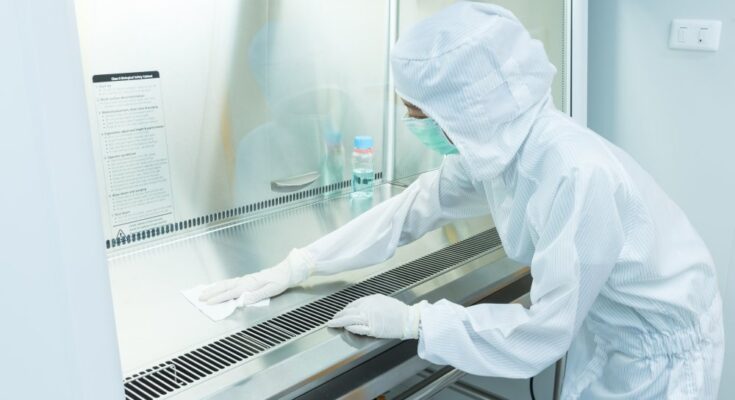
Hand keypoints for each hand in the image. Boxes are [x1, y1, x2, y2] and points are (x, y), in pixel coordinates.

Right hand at [199, 248, 313, 304]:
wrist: (286, 271)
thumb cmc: (280, 281)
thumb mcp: (271, 290)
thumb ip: (257, 295)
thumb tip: (243, 300)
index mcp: (249, 284)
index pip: (230, 293)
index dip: (218, 298)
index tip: (208, 303)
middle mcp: (245, 281)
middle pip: (224, 287)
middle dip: (211, 292)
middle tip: (199, 297)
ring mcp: (245, 279)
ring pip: (226, 283)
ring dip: (214, 288)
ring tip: (204, 291)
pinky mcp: (247, 279)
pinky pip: (230, 282)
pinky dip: (221, 285)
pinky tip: (218, 286)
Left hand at [327, 294, 426, 339]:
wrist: (408, 319)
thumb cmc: (398, 311)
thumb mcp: (382, 300)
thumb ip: (370, 303)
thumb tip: (360, 307)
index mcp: (370, 299)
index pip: (353, 304)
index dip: (345, 310)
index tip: (340, 313)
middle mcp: (368, 307)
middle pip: (348, 312)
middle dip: (338, 316)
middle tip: (332, 320)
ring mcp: (370, 318)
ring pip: (350, 320)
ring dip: (340, 322)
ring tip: (333, 325)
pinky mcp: (373, 329)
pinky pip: (358, 328)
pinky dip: (350, 328)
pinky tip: (345, 329)